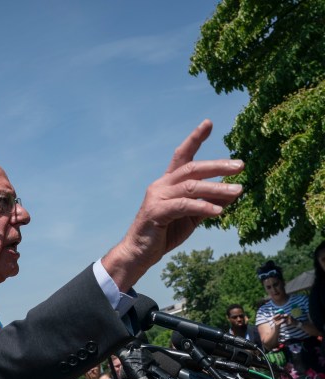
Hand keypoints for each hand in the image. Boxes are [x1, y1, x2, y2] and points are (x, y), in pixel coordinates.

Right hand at [102, 120, 243, 290]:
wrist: (139, 253)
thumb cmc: (164, 233)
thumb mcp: (191, 217)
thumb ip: (207, 202)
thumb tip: (233, 192)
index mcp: (168, 183)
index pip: (182, 155)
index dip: (195, 139)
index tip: (208, 123)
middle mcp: (161, 185)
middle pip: (192, 168)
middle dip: (217, 165)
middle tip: (241, 166)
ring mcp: (157, 197)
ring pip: (191, 187)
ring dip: (217, 188)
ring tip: (239, 190)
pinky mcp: (156, 212)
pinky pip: (183, 206)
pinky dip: (203, 206)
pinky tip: (220, 211)